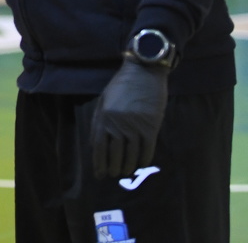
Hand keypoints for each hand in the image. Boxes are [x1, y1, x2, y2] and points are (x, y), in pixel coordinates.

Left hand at [90, 58, 168, 178]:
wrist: (144, 72)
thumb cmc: (121, 85)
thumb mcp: (104, 99)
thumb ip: (99, 120)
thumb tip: (96, 142)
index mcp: (104, 117)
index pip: (99, 145)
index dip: (98, 162)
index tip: (99, 173)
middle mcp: (118, 124)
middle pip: (114, 153)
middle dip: (112, 167)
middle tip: (113, 175)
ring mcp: (135, 126)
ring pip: (130, 153)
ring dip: (127, 166)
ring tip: (125, 173)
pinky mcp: (151, 126)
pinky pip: (147, 149)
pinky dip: (143, 159)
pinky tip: (140, 165)